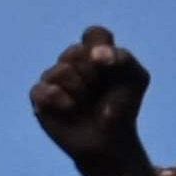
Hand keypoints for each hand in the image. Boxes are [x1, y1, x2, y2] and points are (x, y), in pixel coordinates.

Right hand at [27, 27, 153, 169]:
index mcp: (95, 52)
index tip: (110, 64)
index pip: (94, 34)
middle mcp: (72, 62)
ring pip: (60, 70)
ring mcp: (54, 79)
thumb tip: (95, 55)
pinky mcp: (40, 98)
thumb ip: (123, 59)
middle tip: (99, 91)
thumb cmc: (122, 108)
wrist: (110, 141)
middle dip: (92, 74)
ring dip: (79, 89)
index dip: (100, 46)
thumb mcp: (135, 79)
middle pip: (75, 51)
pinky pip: (43, 89)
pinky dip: (59, 99)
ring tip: (85, 103)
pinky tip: (70, 108)